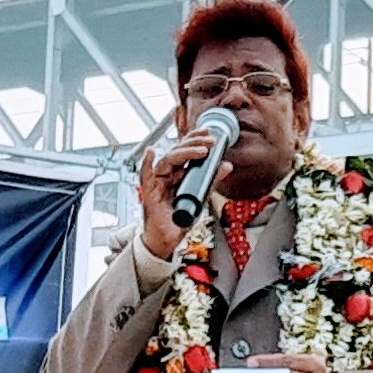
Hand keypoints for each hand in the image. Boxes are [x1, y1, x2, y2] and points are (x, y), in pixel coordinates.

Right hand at [135, 126, 208, 262]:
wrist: (168, 239)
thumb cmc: (180, 219)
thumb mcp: (201, 196)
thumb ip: (211, 180)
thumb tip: (226, 165)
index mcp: (177, 173)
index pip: (185, 150)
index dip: (195, 139)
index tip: (209, 134)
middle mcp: (166, 174)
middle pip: (177, 151)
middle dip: (193, 143)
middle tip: (209, 141)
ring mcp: (157, 181)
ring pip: (167, 160)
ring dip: (183, 152)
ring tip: (200, 151)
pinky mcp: (149, 192)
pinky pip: (145, 174)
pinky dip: (146, 163)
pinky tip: (150, 152)